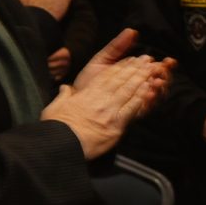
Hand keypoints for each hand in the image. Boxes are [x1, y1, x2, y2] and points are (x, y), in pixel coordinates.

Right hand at [41, 49, 171, 159]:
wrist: (60, 146)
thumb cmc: (56, 129)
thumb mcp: (54, 108)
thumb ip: (63, 95)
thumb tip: (65, 87)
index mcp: (86, 95)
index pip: (106, 77)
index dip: (119, 67)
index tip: (129, 60)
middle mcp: (100, 100)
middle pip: (121, 80)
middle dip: (135, 68)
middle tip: (146, 59)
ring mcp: (109, 111)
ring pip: (129, 90)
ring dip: (141, 78)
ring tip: (151, 68)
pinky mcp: (116, 125)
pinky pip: (131, 108)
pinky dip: (141, 97)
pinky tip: (148, 88)